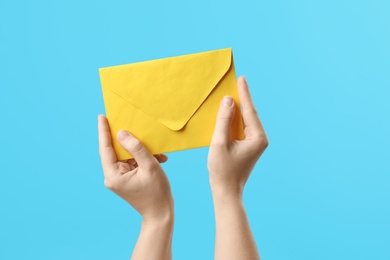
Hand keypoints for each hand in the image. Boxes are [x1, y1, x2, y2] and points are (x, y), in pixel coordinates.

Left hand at [98, 115, 172, 220]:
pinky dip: (144, 159)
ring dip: (141, 151)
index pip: (106, 149)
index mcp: (113, 175)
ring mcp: (119, 178)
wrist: (161, 213)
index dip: (104, 131)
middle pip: (116, 151)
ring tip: (157, 152)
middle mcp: (112, 177)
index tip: (101, 116)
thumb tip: (121, 133)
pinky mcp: (127, 179)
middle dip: (128, 140)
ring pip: (127, 156)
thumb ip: (136, 148)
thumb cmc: (156, 192)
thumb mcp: (149, 166)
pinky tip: (158, 158)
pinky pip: (133, 162)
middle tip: (130, 122)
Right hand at [208, 76, 267, 196]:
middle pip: (249, 113)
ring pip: (245, 120)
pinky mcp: (248, 146)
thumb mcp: (220, 142)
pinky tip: (228, 111)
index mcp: (257, 137)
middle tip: (237, 81)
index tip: (241, 78)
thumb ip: (223, 120)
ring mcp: (255, 143)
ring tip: (232, 92)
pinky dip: (234, 119)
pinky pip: (242, 127)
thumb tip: (228, 101)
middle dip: (242, 98)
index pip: (250, 110)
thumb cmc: (222, 170)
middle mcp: (260, 138)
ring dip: (238, 108)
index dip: (244, 93)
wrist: (226, 191)